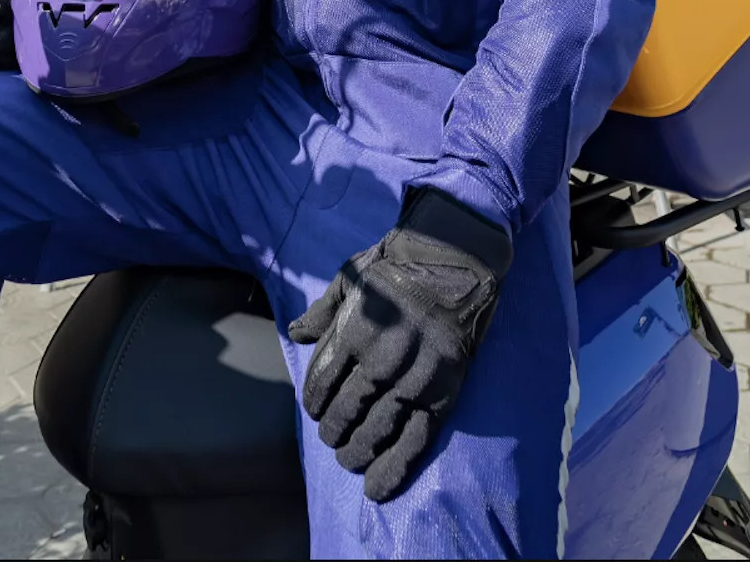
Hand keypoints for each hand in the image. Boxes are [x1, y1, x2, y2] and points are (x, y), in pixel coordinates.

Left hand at [288, 187, 512, 501]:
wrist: (455, 262)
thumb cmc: (397, 265)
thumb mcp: (351, 276)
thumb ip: (323, 309)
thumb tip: (295, 334)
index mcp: (353, 332)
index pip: (322, 383)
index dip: (314, 403)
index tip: (315, 410)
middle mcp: (380, 362)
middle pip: (346, 413)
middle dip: (334, 432)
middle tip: (332, 439)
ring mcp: (411, 382)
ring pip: (375, 432)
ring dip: (357, 452)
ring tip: (349, 459)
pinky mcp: (441, 396)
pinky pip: (414, 442)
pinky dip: (394, 469)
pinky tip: (378, 488)